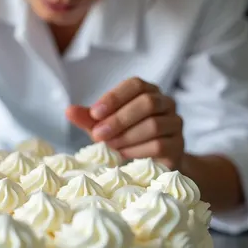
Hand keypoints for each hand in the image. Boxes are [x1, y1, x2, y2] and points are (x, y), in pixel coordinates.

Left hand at [66, 77, 183, 169]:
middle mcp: (166, 103)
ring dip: (127, 136)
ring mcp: (175, 124)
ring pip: (154, 125)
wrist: (153, 163)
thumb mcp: (104, 126)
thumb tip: (68, 111)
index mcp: (148, 91)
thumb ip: (88, 118)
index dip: (114, 97)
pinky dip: (137, 151)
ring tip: (110, 147)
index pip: (135, 84)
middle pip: (147, 103)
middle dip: (119, 119)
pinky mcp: (178, 146)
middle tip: (98, 135)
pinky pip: (159, 145)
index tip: (94, 114)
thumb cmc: (126, 138)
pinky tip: (124, 156)